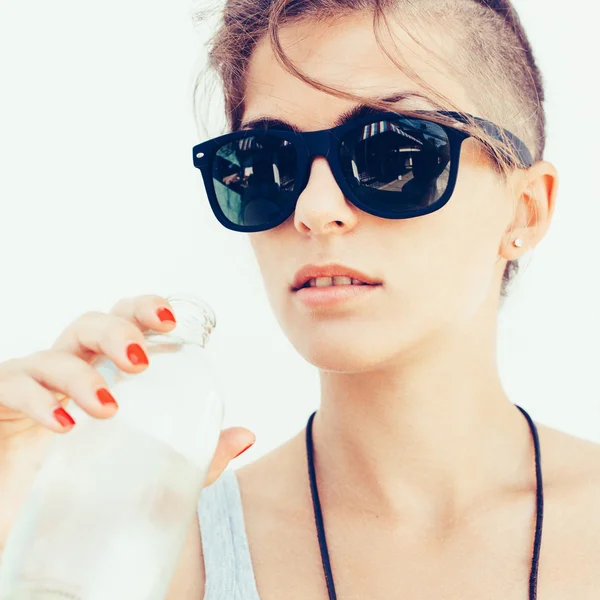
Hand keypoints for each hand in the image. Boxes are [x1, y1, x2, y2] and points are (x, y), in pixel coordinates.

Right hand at [0, 294, 254, 485]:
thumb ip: (197, 454)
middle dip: (119, 331)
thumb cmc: (91, 484)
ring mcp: (35, 385)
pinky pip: (14, 387)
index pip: (128, 324)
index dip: (146, 310)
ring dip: (82, 376)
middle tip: (140, 360)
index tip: (172, 320)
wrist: (32, 523)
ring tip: (108, 407)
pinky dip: (39, 400)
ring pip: (54, 355)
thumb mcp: (152, 470)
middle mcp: (73, 368)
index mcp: (108, 371)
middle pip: (93, 325)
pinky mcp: (1, 405)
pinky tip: (63, 423)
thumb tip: (245, 436)